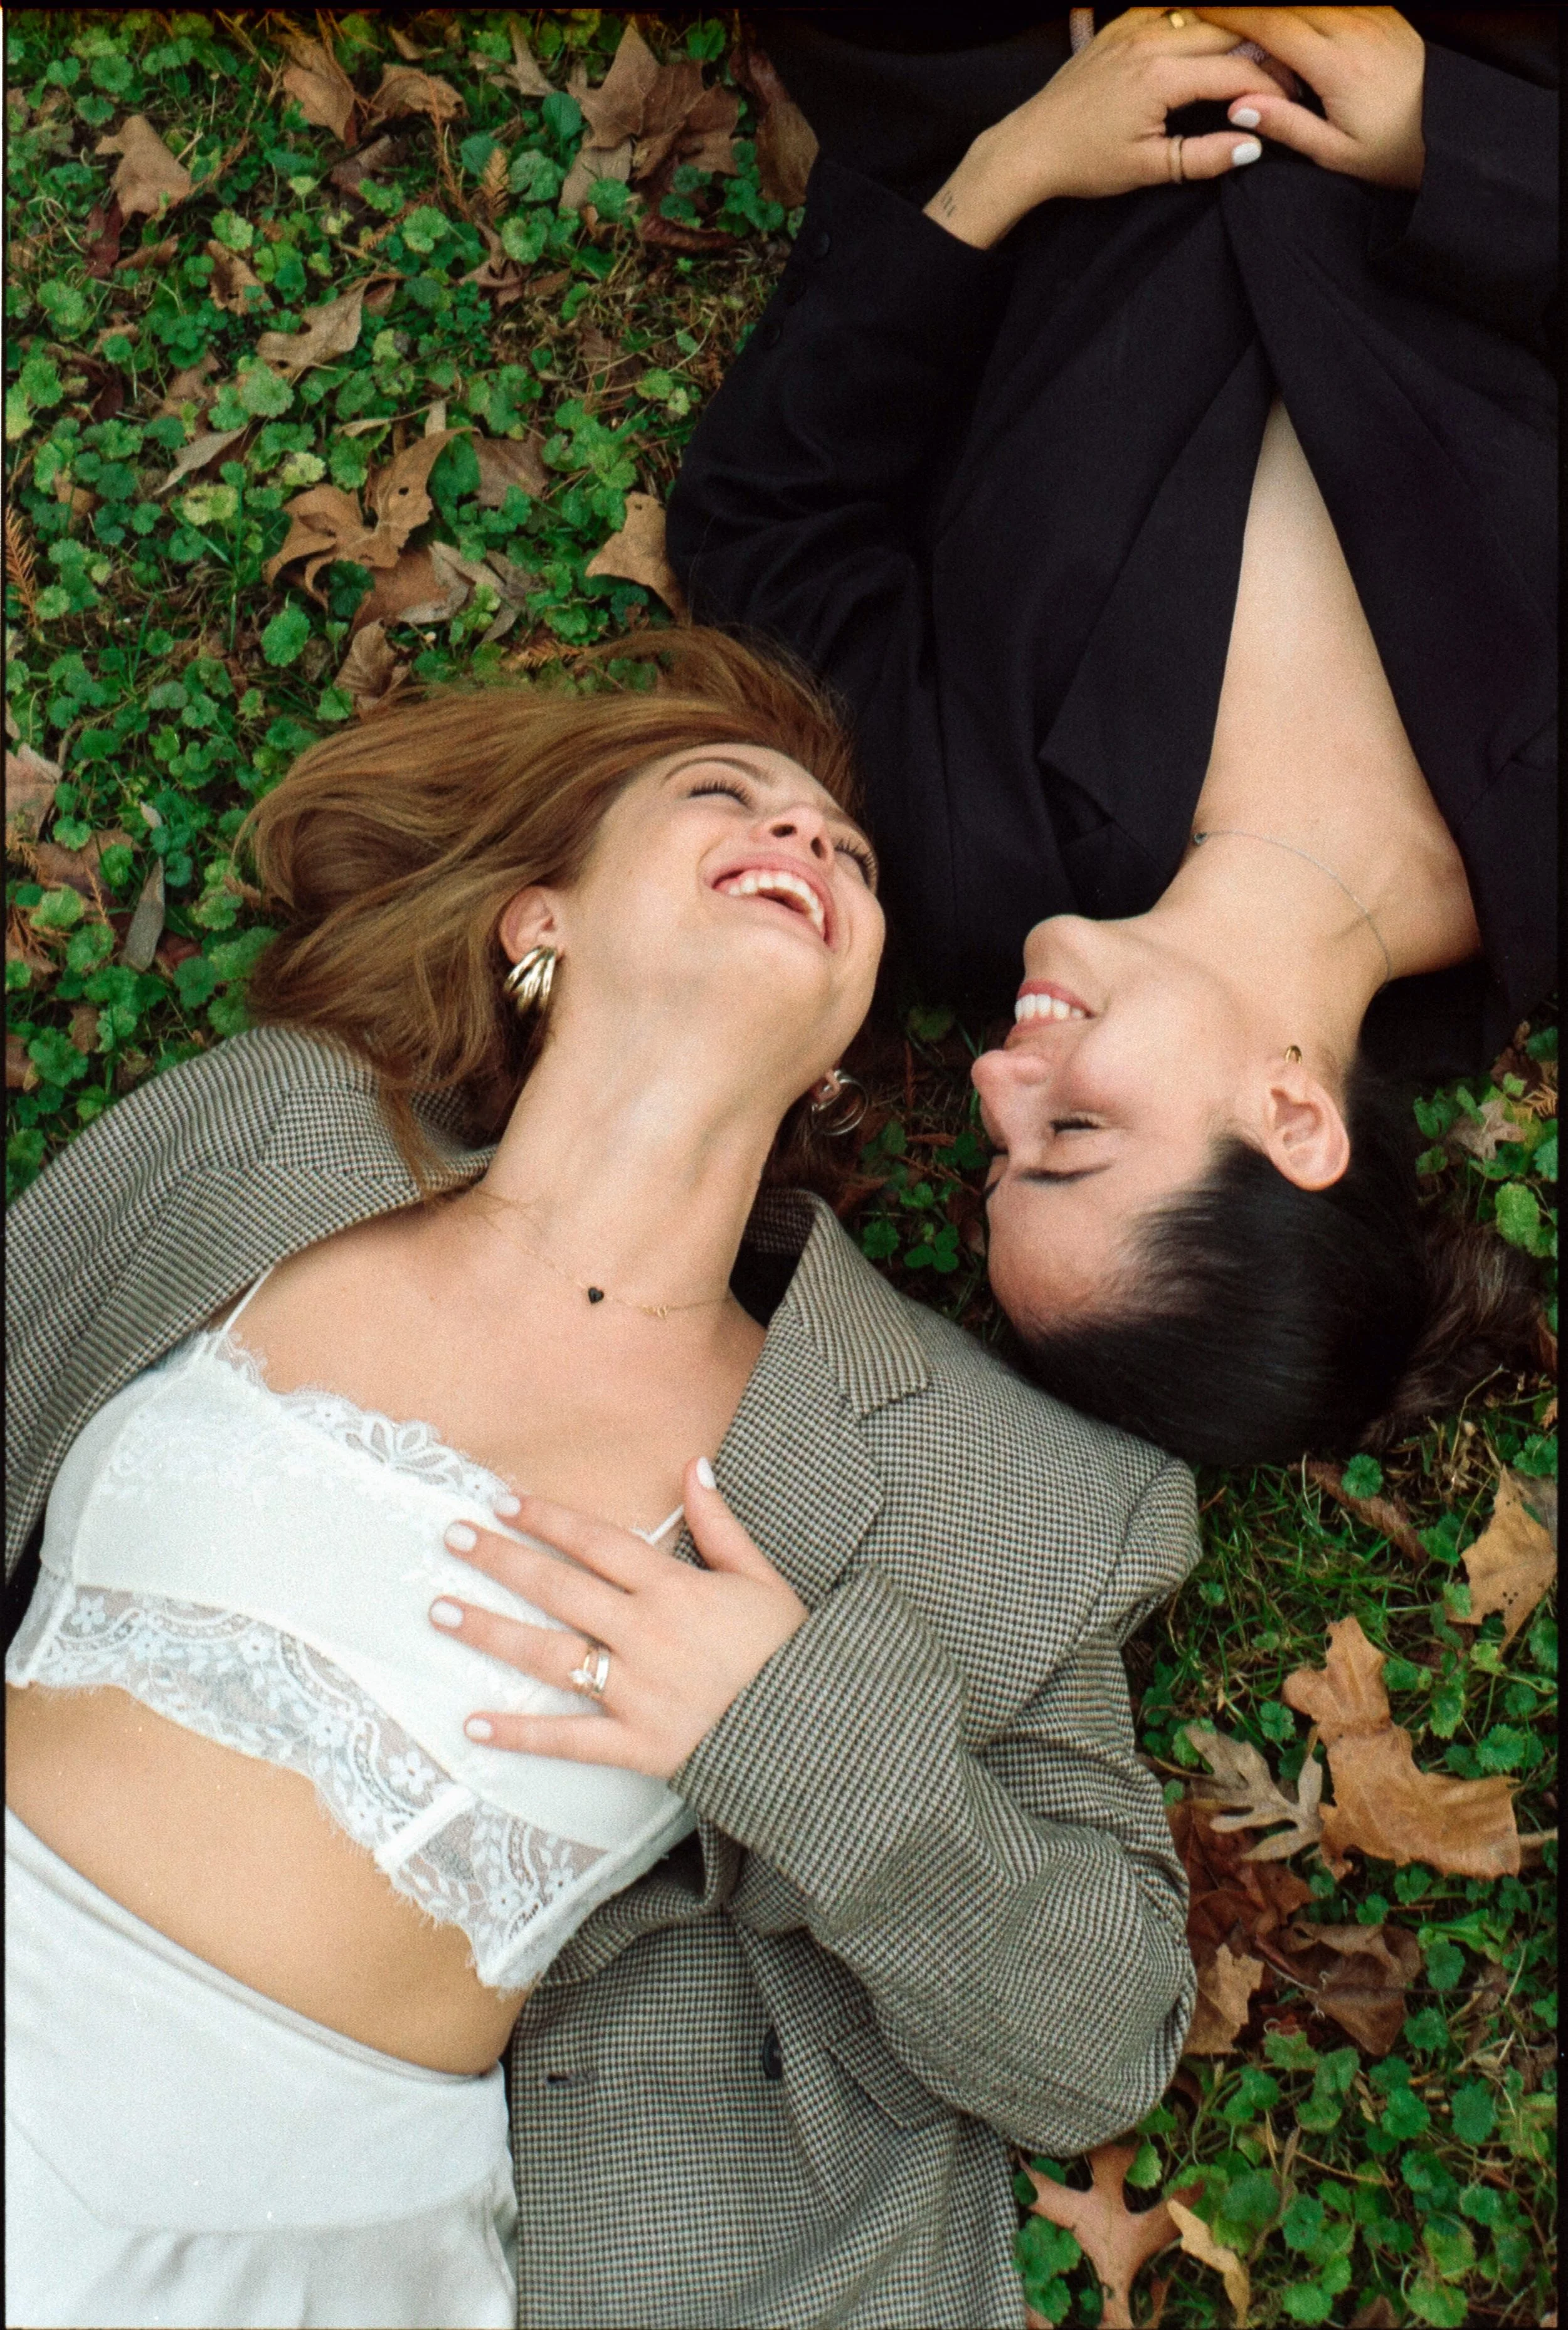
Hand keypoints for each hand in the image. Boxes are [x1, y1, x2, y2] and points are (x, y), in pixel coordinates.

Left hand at [429, 1460, 809, 1780]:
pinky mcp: (638, 1745)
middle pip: (560, 1589)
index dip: (547, 1519)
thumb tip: (694, 1465)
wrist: (815, 1729)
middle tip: (451, 1538)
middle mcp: (647, 1635)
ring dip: (490, 1632)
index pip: (597, 1543)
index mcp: (675, 1590)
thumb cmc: (787, 1649)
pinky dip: (520, 1736)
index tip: (502, 1501)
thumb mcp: (760, 1576)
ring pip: (550, 1656)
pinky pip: (569, 1741)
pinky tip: (472, 1725)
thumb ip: (720, 1523)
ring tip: (440, 1612)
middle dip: (501, 1560)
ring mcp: (638, 1692)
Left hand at [924, 8, 1281, 248]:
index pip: (1236, 71)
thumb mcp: (1148, 169)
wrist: (1031, 146)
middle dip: (1260, 52)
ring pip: (1202, 15)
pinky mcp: (1120, 26)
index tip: (1289, 100)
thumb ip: (1205, 158)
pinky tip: (1209, 39)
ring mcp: (1133, 27)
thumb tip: (1254, 146)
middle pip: (1228, 31)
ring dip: (1231, 32)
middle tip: (1280, 74)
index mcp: (1160, 78)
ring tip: (1252, 55)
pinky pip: (1170, 10)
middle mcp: (1149, 42)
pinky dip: (1196, 21)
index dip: (1270, 86)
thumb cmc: (1085, 162)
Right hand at [1194, 8, 1425, 187]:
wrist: (1451, 134)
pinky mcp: (1387, 15)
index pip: (1272, 25)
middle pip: (1288, 4)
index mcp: (1337, 66)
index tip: (1202, 10)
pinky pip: (1339, 0)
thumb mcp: (1336, 154)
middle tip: (1214, 13)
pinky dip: (1310, 8)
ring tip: (1251, 19)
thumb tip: (1238, 106)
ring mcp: (1374, 17)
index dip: (1232, 13)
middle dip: (1250, 8)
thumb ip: (1287, 126)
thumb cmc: (1393, 151)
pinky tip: (1295, 20)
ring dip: (1279, 9)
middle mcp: (1356, 30)